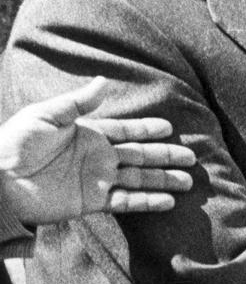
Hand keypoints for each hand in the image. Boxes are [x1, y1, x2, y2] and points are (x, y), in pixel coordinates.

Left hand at [0, 77, 195, 222]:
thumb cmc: (14, 143)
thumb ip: (77, 102)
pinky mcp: (91, 202)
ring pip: (139, 178)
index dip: (147, 130)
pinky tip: (167, 201)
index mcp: (89, 134)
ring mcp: (97, 180)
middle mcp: (98, 157)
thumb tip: (104, 81)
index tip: (169, 128)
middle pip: (140, 156)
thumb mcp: (45, 115)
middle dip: (165, 156)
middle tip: (191, 158)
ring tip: (189, 181)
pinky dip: (147, 202)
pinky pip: (125, 202)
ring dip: (163, 180)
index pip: (126, 131)